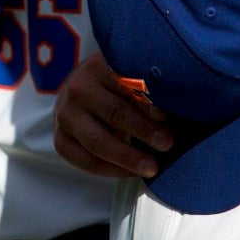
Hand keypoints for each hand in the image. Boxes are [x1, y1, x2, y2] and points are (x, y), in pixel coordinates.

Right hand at [53, 51, 173, 177]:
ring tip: (152, 167)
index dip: (147, 100)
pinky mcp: (61, 139)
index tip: (167, 115)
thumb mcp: (132, 76)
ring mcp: (66, 115)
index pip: (125, 84)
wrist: (81, 90)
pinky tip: (131, 173)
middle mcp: (79, 88)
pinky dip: (110, 170)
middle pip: (114, 113)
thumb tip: (178, 107)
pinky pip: (84, 160)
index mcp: (100, 66)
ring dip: (127, 156)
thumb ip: (151, 89)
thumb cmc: (118, 85)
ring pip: (97, 140)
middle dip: (143, 131)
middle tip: (167, 143)